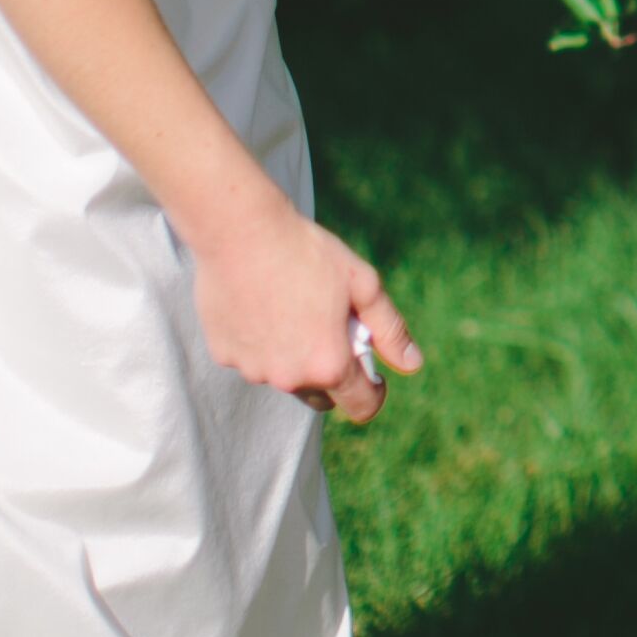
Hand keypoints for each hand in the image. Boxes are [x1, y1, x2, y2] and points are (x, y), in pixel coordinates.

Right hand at [192, 201, 421, 425]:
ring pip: (284, 375)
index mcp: (329, 365)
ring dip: (293, 357)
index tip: (372, 371)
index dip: (373, 391)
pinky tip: (261, 304)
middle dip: (332, 372)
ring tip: (292, 309)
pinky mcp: (223, 354)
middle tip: (330, 328)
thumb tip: (412, 365)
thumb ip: (390, 330)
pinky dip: (261, 343)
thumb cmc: (307, 253)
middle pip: (321, 396)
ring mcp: (252, 369)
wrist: (240, 230)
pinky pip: (252, 358)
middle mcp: (289, 378)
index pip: (362, 407)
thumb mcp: (362, 285)